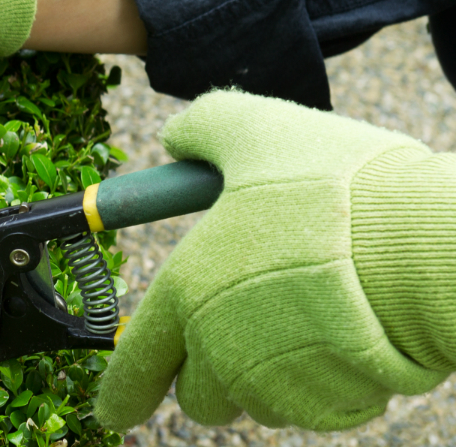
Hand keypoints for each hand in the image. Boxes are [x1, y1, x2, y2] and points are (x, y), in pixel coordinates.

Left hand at [96, 90, 455, 430]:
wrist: (425, 242)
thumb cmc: (336, 187)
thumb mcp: (255, 130)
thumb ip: (204, 130)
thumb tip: (177, 138)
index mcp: (185, 292)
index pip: (134, 366)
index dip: (123, 392)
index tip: (117, 411)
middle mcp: (219, 349)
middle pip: (198, 395)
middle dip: (212, 376)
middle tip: (248, 330)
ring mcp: (276, 383)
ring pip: (257, 401)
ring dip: (271, 375)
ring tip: (311, 319)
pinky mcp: (332, 403)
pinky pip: (316, 407)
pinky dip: (325, 383)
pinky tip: (350, 338)